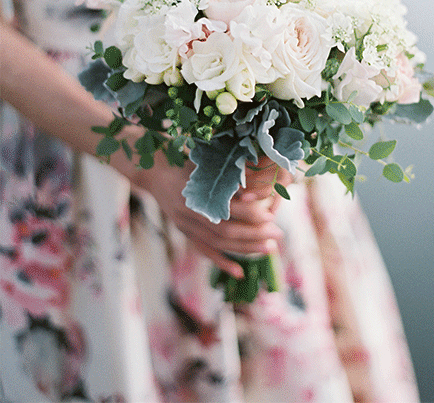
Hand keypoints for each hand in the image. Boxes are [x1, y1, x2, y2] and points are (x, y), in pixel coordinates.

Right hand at [130, 152, 285, 279]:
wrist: (155, 171)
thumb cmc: (188, 162)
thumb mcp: (208, 165)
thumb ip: (229, 177)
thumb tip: (260, 189)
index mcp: (196, 194)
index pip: (228, 210)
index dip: (251, 214)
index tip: (271, 216)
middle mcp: (189, 213)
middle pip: (225, 231)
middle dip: (254, 235)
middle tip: (278, 234)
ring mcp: (185, 226)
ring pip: (217, 244)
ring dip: (244, 248)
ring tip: (269, 248)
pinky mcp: (184, 232)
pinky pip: (204, 251)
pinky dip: (222, 262)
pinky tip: (239, 272)